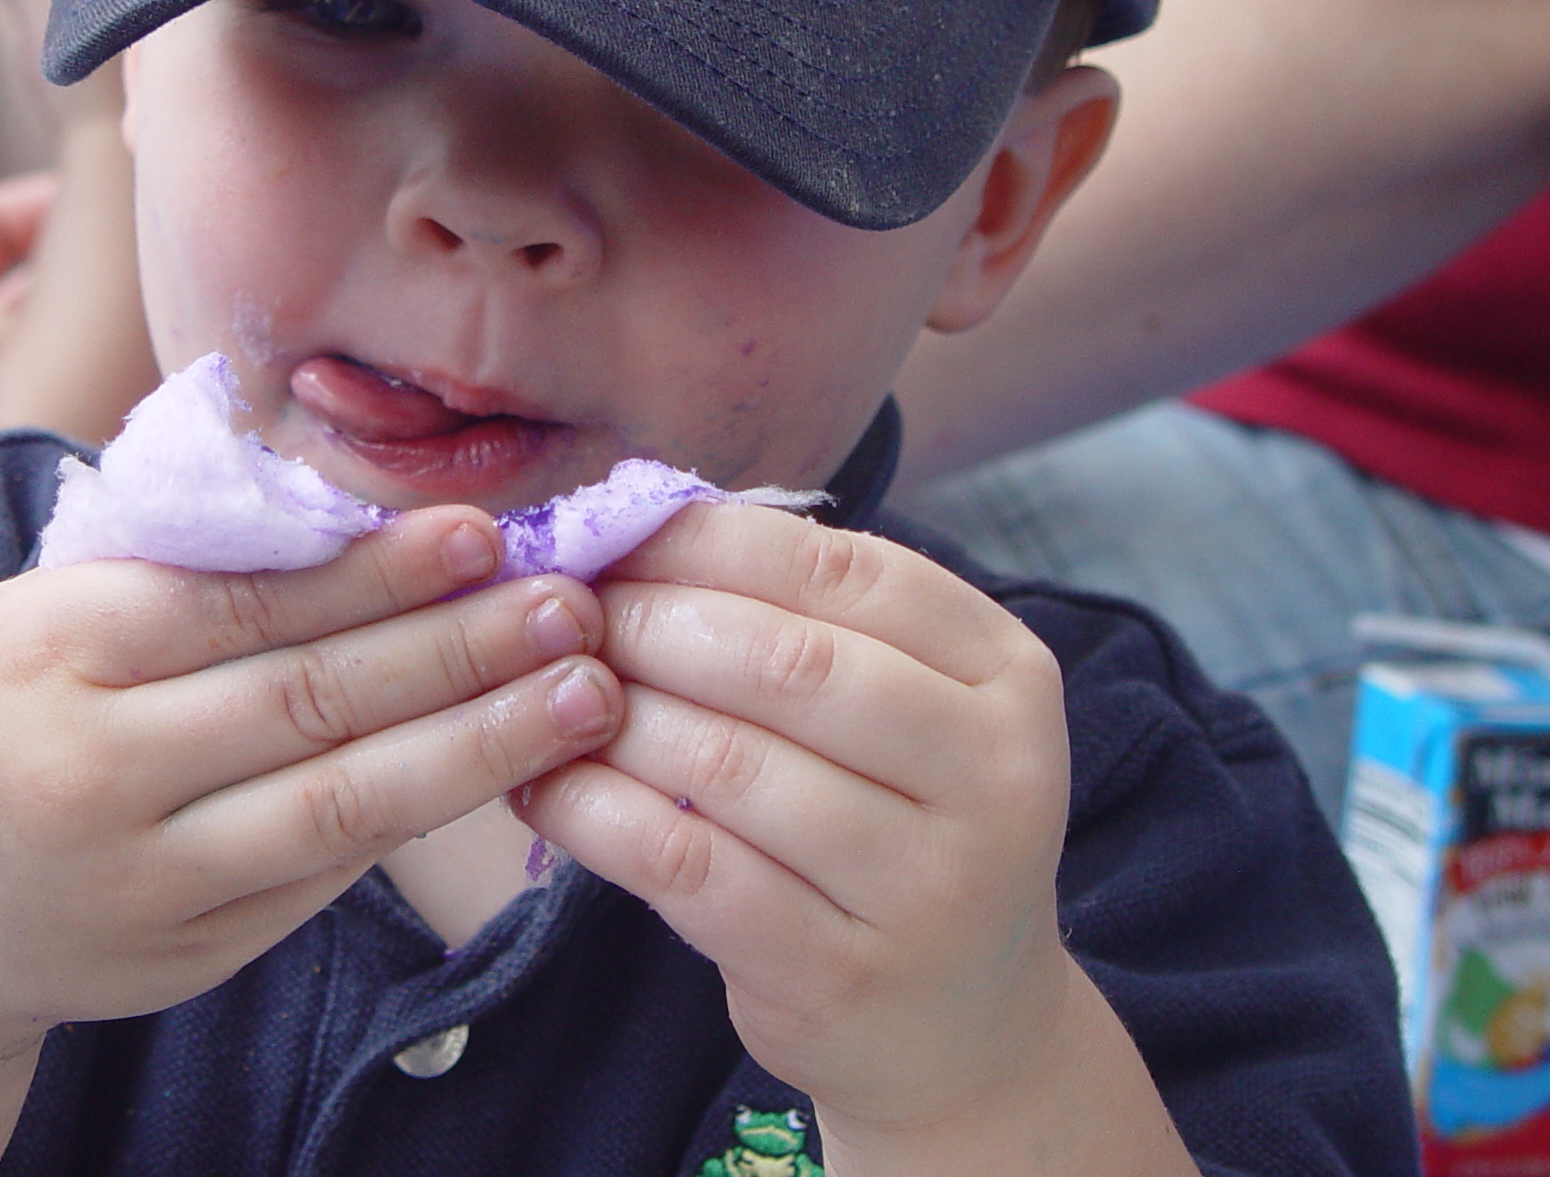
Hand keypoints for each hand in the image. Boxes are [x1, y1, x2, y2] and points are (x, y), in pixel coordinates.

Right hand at [0, 509, 620, 1053]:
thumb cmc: (0, 713)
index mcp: (50, 648)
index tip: (484, 534)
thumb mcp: (42, 614)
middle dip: (459, 651)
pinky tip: (503, 770)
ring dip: (476, 746)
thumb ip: (176, 574)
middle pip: (307, 701)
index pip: (242, 605)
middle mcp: (89, 767)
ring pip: (336, 806)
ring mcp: (138, 878)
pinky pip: (320, 878)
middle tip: (572, 606)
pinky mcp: (182, 958)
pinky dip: (418, 819)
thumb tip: (361, 515)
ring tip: (580, 696)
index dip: (375, 573)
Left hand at [513, 505, 1081, 1147]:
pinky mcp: (840, 973)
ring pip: (725, 762)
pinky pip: (686, 864)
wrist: (963, 1031)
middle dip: (649, 623)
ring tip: (544, 695)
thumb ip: (801, 616)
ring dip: (612, 717)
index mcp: (1007, 676)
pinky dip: (595, 813)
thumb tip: (635, 517)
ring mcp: (926, 885)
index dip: (707, 541)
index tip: (612, 534)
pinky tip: (542, 787)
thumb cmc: (897, 829)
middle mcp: (993, 775)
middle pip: (784, 661)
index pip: (842, 570)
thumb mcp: (900, 710)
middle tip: (565, 617)